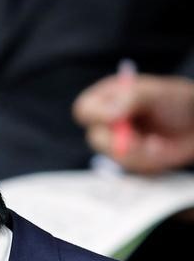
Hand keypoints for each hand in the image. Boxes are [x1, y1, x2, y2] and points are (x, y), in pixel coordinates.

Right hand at [73, 74, 193, 173]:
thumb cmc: (175, 100)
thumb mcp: (155, 92)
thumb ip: (131, 98)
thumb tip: (110, 116)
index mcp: (106, 99)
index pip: (84, 110)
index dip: (96, 117)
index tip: (117, 119)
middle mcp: (107, 122)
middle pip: (96, 139)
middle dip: (122, 142)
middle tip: (142, 140)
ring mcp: (117, 143)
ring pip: (116, 157)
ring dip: (141, 152)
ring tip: (158, 142)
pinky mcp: (131, 160)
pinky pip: (133, 168)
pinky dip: (150, 160)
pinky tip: (160, 148)